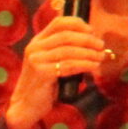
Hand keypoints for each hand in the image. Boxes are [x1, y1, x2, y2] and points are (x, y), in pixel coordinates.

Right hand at [2, 12, 111, 128]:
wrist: (26, 105)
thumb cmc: (44, 83)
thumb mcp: (51, 61)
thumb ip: (64, 49)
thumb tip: (93, 41)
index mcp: (37, 41)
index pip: (59, 23)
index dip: (78, 24)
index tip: (92, 31)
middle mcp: (35, 48)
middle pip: (67, 36)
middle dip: (88, 40)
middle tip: (101, 46)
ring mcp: (36, 60)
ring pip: (70, 51)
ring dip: (90, 53)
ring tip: (101, 57)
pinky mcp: (41, 73)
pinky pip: (69, 65)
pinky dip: (85, 64)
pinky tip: (93, 66)